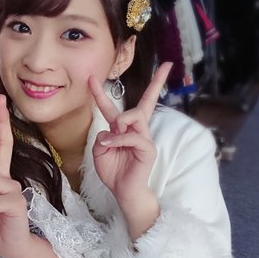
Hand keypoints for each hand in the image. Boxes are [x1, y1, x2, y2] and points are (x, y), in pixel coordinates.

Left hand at [89, 62, 171, 209]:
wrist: (122, 191)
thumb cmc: (112, 172)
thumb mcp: (99, 152)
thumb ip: (102, 138)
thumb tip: (111, 130)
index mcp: (121, 129)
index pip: (113, 107)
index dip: (101, 93)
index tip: (91, 78)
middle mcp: (135, 130)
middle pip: (145, 102)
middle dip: (157, 83)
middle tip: (166, 66)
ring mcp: (144, 138)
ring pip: (134, 116)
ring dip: (119, 123)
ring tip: (112, 137)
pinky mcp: (147, 149)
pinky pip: (133, 137)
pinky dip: (118, 139)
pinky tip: (110, 146)